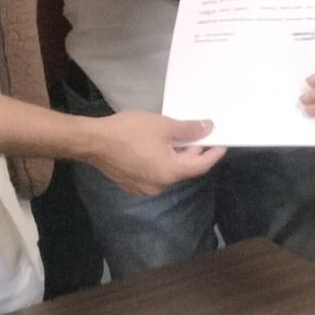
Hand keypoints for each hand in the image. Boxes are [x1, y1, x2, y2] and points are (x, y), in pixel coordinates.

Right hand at [83, 113, 223, 196]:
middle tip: (199, 134)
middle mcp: (159, 186)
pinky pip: (154, 173)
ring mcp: (144, 188)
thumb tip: (208, 129)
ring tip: (178, 138)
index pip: (200, 166)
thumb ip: (189, 130)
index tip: (223, 143)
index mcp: (170, 173)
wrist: (92, 141)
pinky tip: (159, 147)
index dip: (213, 154)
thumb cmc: (129, 132)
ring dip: (176, 157)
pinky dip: (161, 162)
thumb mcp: (164, 126)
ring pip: (169, 172)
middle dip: (193, 152)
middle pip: (184, 169)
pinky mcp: (132, 184)